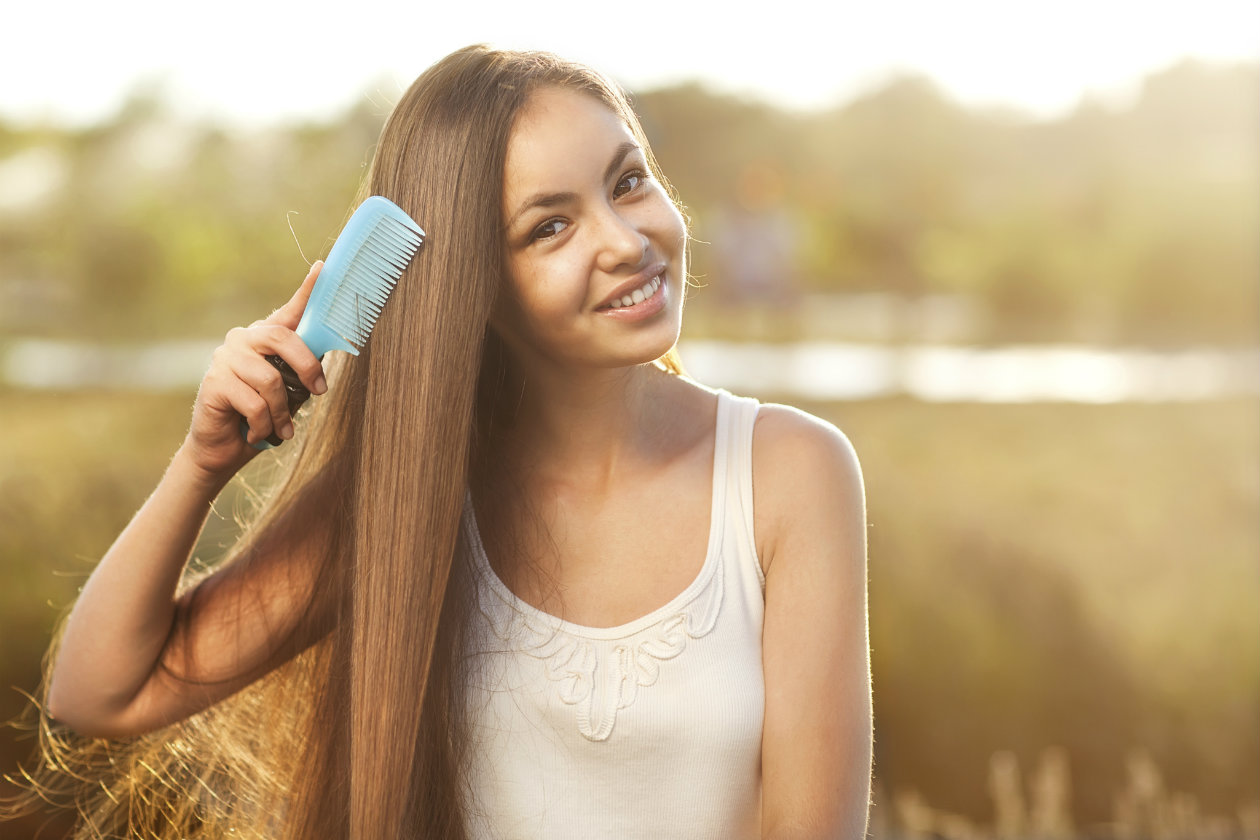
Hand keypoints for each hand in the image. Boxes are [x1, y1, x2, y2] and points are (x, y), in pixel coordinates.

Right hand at [183, 261, 327, 480]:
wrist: (224, 448)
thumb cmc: (261, 416)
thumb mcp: (288, 391)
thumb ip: (300, 370)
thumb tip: (326, 355)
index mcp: (265, 338)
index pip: (289, 311)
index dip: (307, 290)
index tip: (323, 267)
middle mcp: (243, 340)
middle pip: (282, 339)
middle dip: (307, 367)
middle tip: (319, 391)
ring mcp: (225, 359)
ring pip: (271, 380)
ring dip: (283, 412)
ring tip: (281, 427)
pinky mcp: (214, 383)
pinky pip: (255, 403)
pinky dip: (264, 425)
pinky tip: (257, 433)